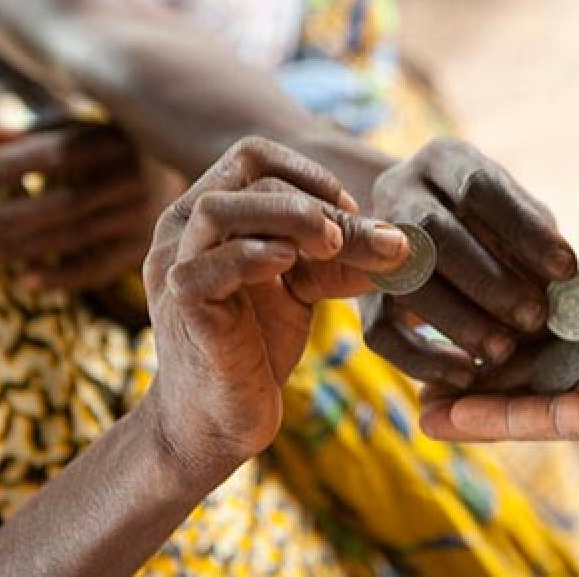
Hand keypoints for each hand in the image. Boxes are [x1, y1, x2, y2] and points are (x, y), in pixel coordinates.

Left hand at [0, 123, 165, 290]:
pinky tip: (24, 282)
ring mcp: (140, 217)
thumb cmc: (112, 153)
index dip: (14, 163)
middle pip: (65, 202)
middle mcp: (132, 179)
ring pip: (74, 238)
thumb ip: (31, 136)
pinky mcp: (144, 248)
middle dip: (11, 217)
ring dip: (21, 250)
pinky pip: (98, 267)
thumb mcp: (79, 135)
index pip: (59, 152)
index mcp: (114, 141)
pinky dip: (61, 277)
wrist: (187, 184)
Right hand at [137, 137, 409, 473]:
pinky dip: (257, 257)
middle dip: (316, 201)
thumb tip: (405, 239)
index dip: (309, 174)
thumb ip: (340, 257)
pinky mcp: (180, 306)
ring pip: (221, 209)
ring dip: (289, 216)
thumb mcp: (303, 290)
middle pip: (248, 176)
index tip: (350, 214)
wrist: (218, 423)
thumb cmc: (254, 351)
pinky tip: (292, 269)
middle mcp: (181, 229)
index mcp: (207, 214)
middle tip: (356, 236)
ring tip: (330, 244)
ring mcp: (173, 265)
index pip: (254, 154)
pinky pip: (208, 266)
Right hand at [362, 138, 578, 388]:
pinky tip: (465, 376)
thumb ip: (535, 236)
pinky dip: (423, 359)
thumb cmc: (488, 224)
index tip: (566, 270)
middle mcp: (399, 191)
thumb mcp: (512, 211)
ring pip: (404, 280)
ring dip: (458, 320)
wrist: (411, 229)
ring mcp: (372, 243)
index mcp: (443, 160)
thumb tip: (564, 279)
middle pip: (433, 233)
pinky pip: (380, 331)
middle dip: (488, 280)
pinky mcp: (361, 296)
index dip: (524, 230)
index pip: (480, 188)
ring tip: (503, 351)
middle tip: (535, 318)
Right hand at [420, 157, 578, 440]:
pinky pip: (552, 419)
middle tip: (426, 383)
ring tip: (419, 412)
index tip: (453, 319)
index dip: (503, 318)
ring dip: (479, 408)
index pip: (555, 317)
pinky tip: (440, 418)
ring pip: (540, 400)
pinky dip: (495, 420)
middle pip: (542, 365)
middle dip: (483, 375)